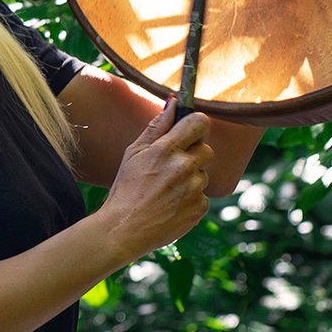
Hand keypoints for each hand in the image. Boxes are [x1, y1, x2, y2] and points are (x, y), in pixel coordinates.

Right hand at [92, 99, 214, 263]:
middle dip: (193, 155)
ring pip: (203, 174)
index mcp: (166, 149)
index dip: (195, 125)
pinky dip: (190, 199)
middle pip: (206, 149)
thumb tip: (173, 102)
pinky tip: (171, 204)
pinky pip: (202, 196)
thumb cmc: (125, 188)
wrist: (125, 229)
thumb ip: (156, 126)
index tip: (189, 131)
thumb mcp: (134, 153)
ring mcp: (194, 188)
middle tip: (171, 167)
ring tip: (166, 190)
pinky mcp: (200, 208)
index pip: (199, 122)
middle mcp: (184, 166)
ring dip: (190, 179)